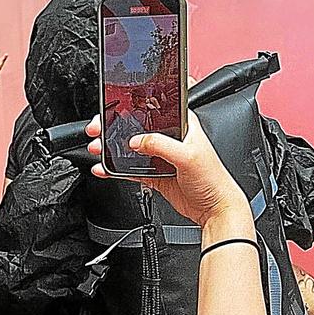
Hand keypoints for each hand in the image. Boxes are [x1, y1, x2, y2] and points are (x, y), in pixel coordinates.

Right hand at [86, 111, 246, 227]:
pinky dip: (116, 169)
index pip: (155, 107)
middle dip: (114, 127)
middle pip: (137, 127)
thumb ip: (161, 145)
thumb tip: (136, 140)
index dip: (135, 104)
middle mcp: (170, 138)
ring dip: (112, 148)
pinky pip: (131, 169)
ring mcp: (161, 157)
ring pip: (130, 148)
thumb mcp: (188, 156)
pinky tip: (104, 169)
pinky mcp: (155, 174)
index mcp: (182, 125)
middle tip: (98, 128)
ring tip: (98, 148)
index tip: (114, 106)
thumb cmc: (213, 180)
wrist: (215, 210)